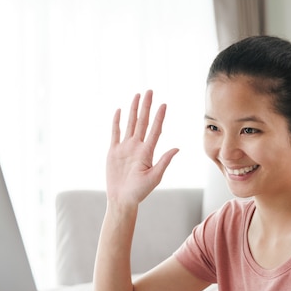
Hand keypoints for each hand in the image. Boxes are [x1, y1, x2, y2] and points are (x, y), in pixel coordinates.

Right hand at [106, 90, 178, 206]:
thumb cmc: (140, 192)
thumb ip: (164, 162)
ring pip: (130, 124)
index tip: (164, 104)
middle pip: (142, 122)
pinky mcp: (113, 151)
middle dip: (146, 106)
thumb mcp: (154, 177)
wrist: (122, 200)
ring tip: (137, 95)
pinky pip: (115, 133)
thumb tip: (177, 148)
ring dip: (133, 110)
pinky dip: (117, 122)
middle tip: (150, 91)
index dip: (159, 117)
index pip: (155, 130)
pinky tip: (120, 110)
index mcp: (147, 152)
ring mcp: (125, 148)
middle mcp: (137, 147)